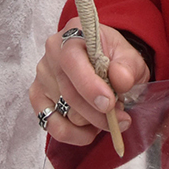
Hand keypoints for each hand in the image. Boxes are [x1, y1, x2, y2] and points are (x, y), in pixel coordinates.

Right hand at [28, 23, 149, 145]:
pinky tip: (90, 130)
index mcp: (73, 34)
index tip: (110, 104)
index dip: (90, 86)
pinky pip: (51, 125)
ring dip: (92, 122)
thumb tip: (120, 80)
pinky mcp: (37, 96)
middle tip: (122, 119)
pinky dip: (75, 134)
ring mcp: (42, 75)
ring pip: (66, 113)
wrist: (105, 60)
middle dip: (99, 113)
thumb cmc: (115, 58)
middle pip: (70, 93)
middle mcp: (52, 52)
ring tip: (107, 116)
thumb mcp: (130, 57)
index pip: (72, 61)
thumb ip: (128, 67)